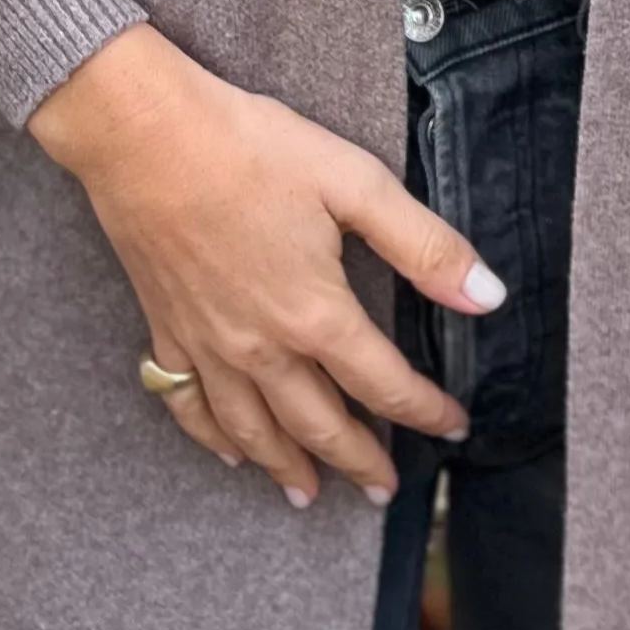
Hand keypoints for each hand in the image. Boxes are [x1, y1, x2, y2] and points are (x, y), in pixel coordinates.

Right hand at [27, 25, 498, 507]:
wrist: (142, 134)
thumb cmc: (249, 148)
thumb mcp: (354, 183)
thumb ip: (423, 247)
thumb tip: (488, 296)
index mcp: (315, 313)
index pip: (384, 384)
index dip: (426, 411)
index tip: (454, 426)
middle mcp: (261, 346)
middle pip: (320, 425)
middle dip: (360, 461)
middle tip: (385, 489)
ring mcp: (207, 344)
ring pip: (253, 430)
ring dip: (288, 467)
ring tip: (311, 495)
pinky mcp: (165, 328)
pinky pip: (187, 404)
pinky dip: (213, 438)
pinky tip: (231, 453)